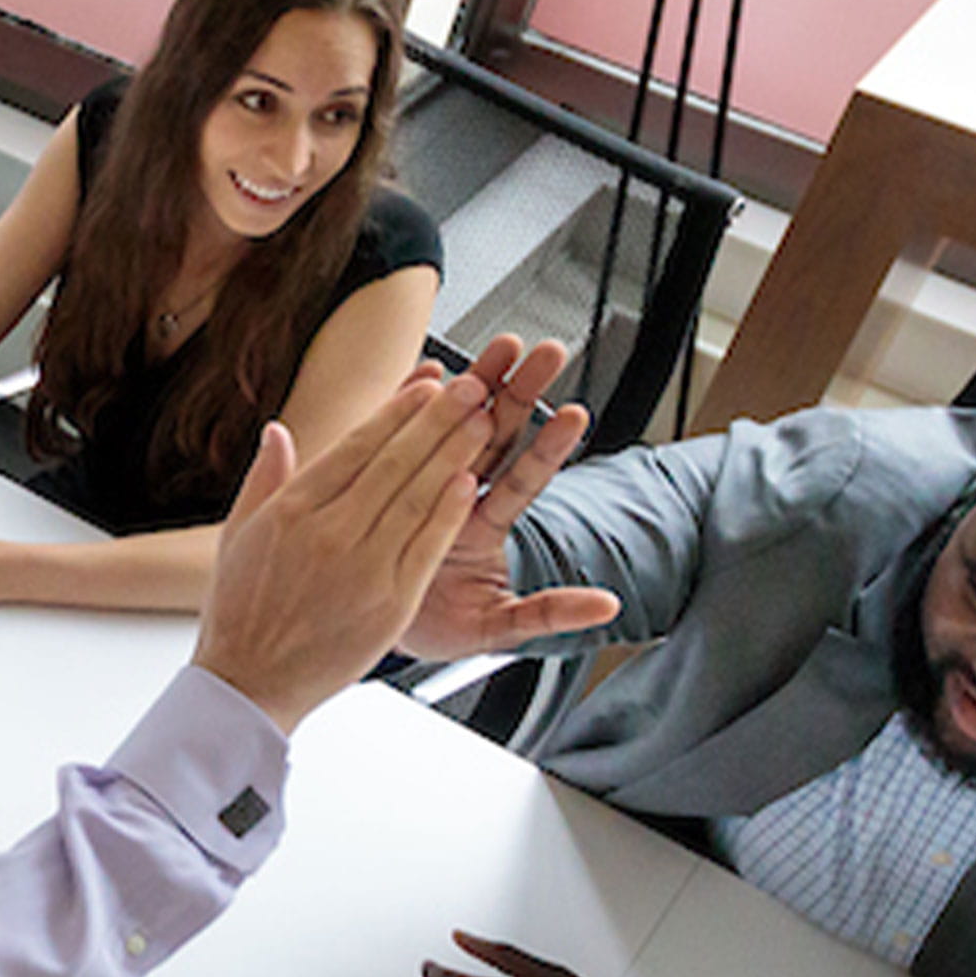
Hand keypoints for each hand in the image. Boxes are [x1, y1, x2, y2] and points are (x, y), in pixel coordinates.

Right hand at [185, 363, 507, 728]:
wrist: (249, 682)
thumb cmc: (240, 612)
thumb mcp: (237, 535)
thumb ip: (264, 478)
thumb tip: (279, 431)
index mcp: (292, 509)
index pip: (355, 446)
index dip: (397, 412)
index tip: (427, 386)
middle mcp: (327, 532)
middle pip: (394, 462)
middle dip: (437, 420)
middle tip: (471, 387)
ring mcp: (361, 567)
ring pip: (416, 497)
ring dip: (453, 455)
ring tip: (483, 421)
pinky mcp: (389, 602)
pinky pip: (426, 546)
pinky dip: (448, 512)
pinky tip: (468, 482)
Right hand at [399, 336, 623, 657]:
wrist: (366, 626)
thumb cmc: (438, 626)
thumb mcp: (495, 629)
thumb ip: (549, 613)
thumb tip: (609, 607)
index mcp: (483, 530)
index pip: (521, 480)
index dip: (546, 448)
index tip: (574, 414)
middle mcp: (458, 498)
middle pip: (495, 437)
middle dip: (521, 393)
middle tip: (547, 352)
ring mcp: (421, 484)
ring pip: (454, 426)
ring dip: (479, 384)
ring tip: (504, 346)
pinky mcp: (384, 481)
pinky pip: (397, 437)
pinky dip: (409, 402)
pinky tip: (426, 371)